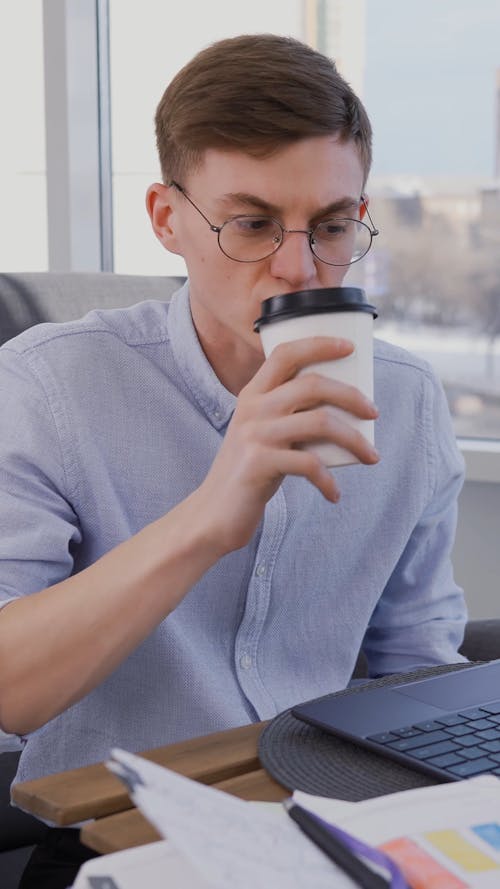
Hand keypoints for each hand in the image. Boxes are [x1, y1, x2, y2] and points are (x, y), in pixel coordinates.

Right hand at [196, 336, 378, 554]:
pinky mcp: (260, 464)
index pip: (285, 354)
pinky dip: (328, 481)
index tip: (350, 348)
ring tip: (371, 457)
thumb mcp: (263, 434)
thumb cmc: (250, 472)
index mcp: (253, 394)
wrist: (214, 513)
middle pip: (312, 385)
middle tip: (373, 412)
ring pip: (319, 422)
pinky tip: (334, 494)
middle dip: (351, 396)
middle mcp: (253, 408)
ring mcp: (255, 435)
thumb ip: (290, 416)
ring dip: (354, 440)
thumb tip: (344, 408)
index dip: (319, 344)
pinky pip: (309, 465)